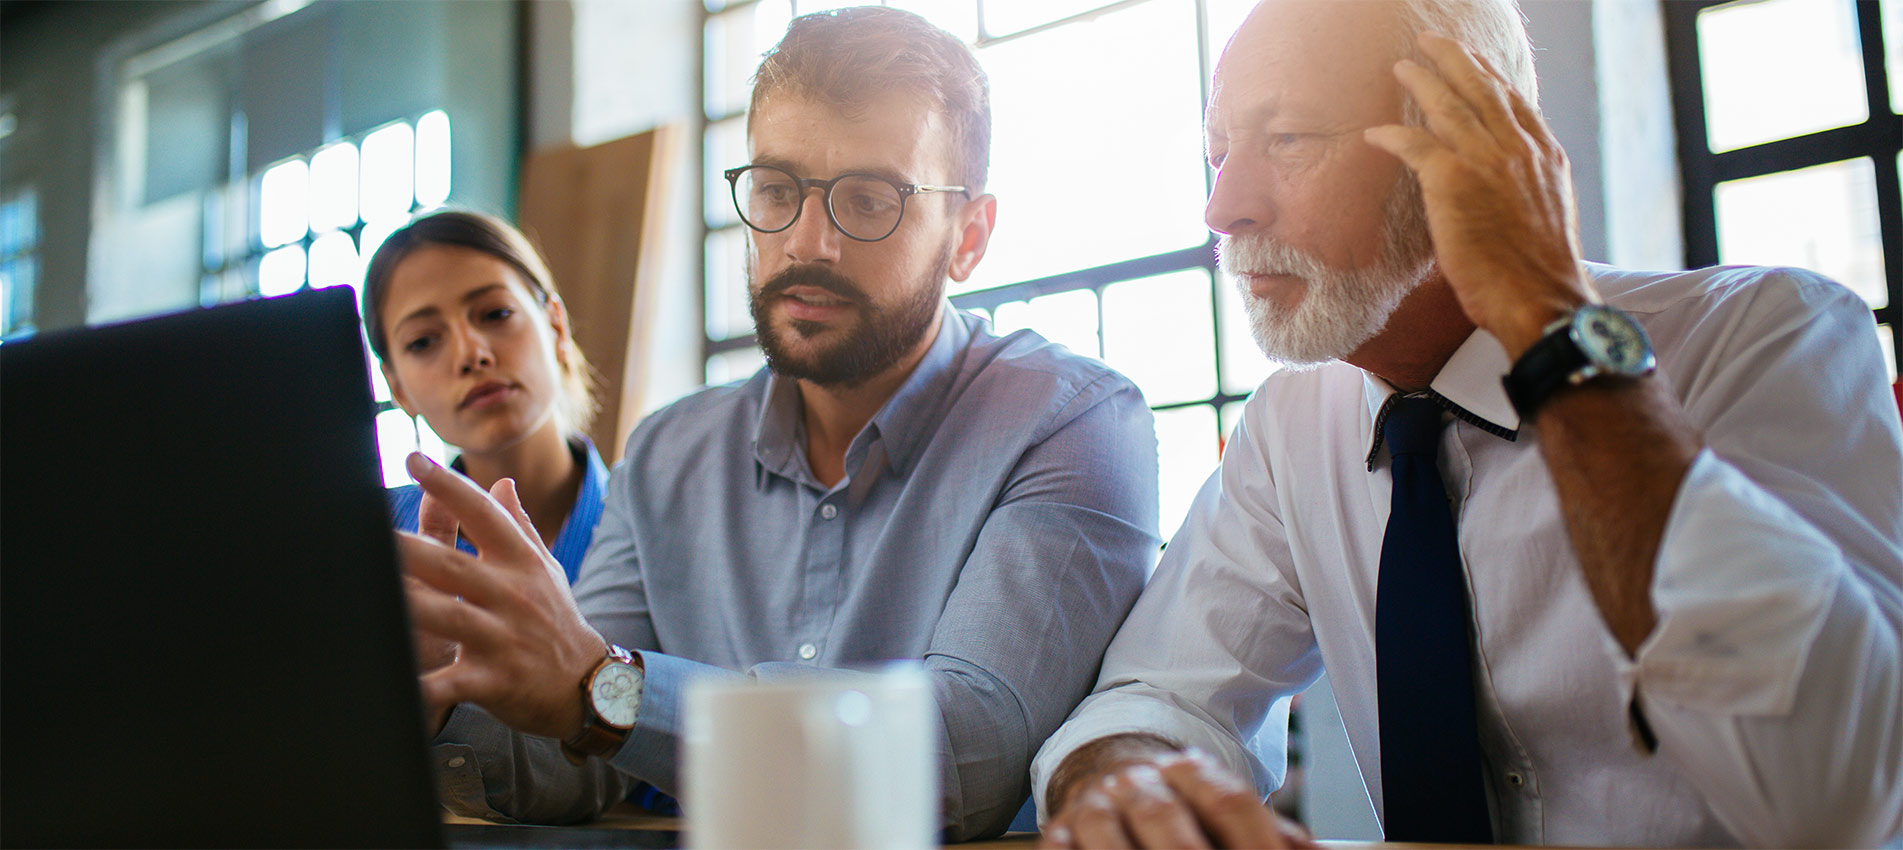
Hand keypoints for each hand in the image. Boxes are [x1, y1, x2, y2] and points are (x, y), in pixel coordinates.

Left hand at [397, 452, 607, 739]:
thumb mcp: (544, 569)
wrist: (588, 685)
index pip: (484, 515)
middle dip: (409, 550)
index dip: (449, 487)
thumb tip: (501, 481)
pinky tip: (396, 681)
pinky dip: (426, 686)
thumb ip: (518, 525)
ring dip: (411, 607)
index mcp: (521, 563)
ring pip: (451, 617)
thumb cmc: (556, 619)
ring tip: (371, 592)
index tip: (414, 460)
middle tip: (368, 531)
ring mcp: (503, 638)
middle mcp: (512, 595)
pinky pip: (453, 683)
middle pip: (452, 566)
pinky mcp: (494, 681)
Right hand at [1040, 750, 1315, 849]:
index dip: (1254, 838)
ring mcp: (1097, 806)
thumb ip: (1268, 832)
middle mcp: (1142, 785)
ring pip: (1108, 835)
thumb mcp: (1226, 809)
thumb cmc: (1180, 807)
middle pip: (1165, 819)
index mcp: (1193, 774)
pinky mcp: (1061, 829)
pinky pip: (1062, 845)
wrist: (1110, 772)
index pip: (1229, 804)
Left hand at [1364, 31, 1593, 357]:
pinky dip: (1392, 135)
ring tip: (1401, 67)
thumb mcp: (1546, 217)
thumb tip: (1506, 190)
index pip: (1514, 102)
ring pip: (1448, 106)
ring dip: (1421, 81)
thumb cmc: (1540, 275)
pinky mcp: (1454, 182)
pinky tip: (1373, 133)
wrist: (1543, 300)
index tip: (1473, 61)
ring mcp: (1487, 162)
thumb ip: (1525, 190)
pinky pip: (1415, 145)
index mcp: (1544, 157)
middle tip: (1431, 41)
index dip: (1489, 76)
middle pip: (1482, 89)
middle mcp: (1519, 150)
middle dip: (1454, 59)